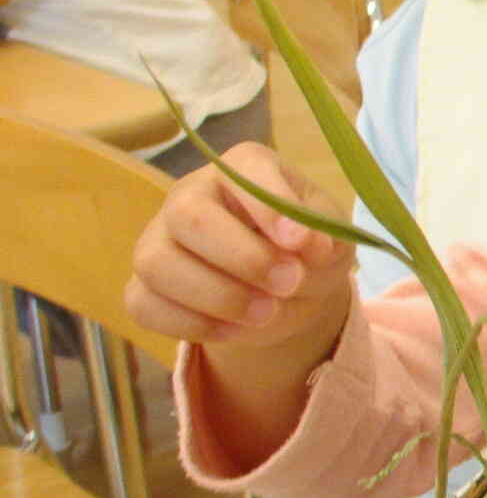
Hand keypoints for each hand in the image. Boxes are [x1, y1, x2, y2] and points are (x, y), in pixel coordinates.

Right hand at [126, 141, 351, 353]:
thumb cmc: (307, 252)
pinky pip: (145, 304)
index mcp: (243, 169)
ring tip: (267, 312)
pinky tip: (234, 329)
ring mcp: (159, 240)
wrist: (287, 295)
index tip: (298, 241)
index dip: (269, 203)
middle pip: (189, 215)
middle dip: (243, 258)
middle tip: (288, 284)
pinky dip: (193, 325)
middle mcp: (191, 195)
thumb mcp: (332, 240)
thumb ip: (324, 237)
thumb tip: (310, 246)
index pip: (244, 168)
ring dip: (219, 297)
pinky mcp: (143, 286)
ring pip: (158, 263)